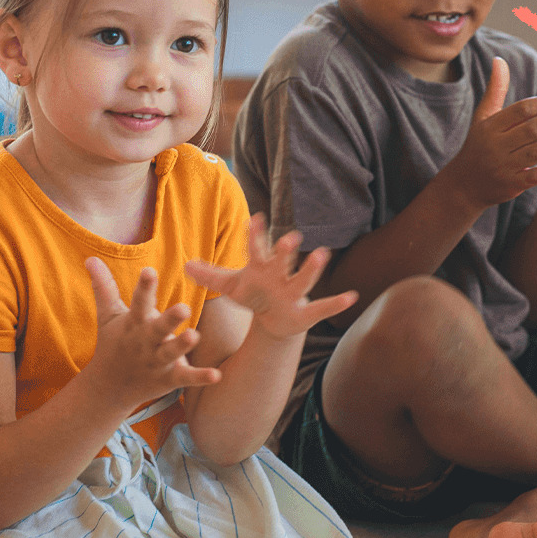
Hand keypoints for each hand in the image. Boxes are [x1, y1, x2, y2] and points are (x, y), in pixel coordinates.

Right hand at [81, 259, 221, 412]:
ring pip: (171, 353)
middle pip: (157, 329)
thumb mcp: (108, 316)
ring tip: (196, 335)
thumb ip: (104, 287)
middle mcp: (145, 342)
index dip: (144, 287)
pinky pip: (185, 378)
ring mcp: (156, 361)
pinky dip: (200, 377)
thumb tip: (90, 258)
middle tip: (184, 308)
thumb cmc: (114, 343)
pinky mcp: (168, 379)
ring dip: (182, 345)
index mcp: (134, 323)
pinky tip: (216, 375)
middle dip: (169, 319)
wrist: (109, 388)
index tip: (150, 271)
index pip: (138, 302)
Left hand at [184, 214, 356, 340]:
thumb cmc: (255, 295)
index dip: (256, 235)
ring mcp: (295, 292)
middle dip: (285, 250)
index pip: (256, 248)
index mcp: (262, 267)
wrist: (274, 319)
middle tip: (291, 236)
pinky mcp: (306, 311)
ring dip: (313, 268)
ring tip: (323, 253)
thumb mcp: (232, 286)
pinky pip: (323, 307)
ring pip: (304, 279)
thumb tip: (184, 265)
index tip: (255, 218)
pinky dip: (337, 303)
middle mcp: (280, 276)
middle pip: (282, 260)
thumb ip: (211, 275)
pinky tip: (352, 296)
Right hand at [443, 57, 536, 209]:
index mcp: (490, 126)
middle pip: (531, 130)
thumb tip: (499, 60)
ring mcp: (502, 167)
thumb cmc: (479, 145)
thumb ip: (495, 90)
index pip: (521, 111)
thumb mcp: (483, 117)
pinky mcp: (511, 185)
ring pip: (535, 152)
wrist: (464, 185)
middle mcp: (495, 145)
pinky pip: (534, 176)